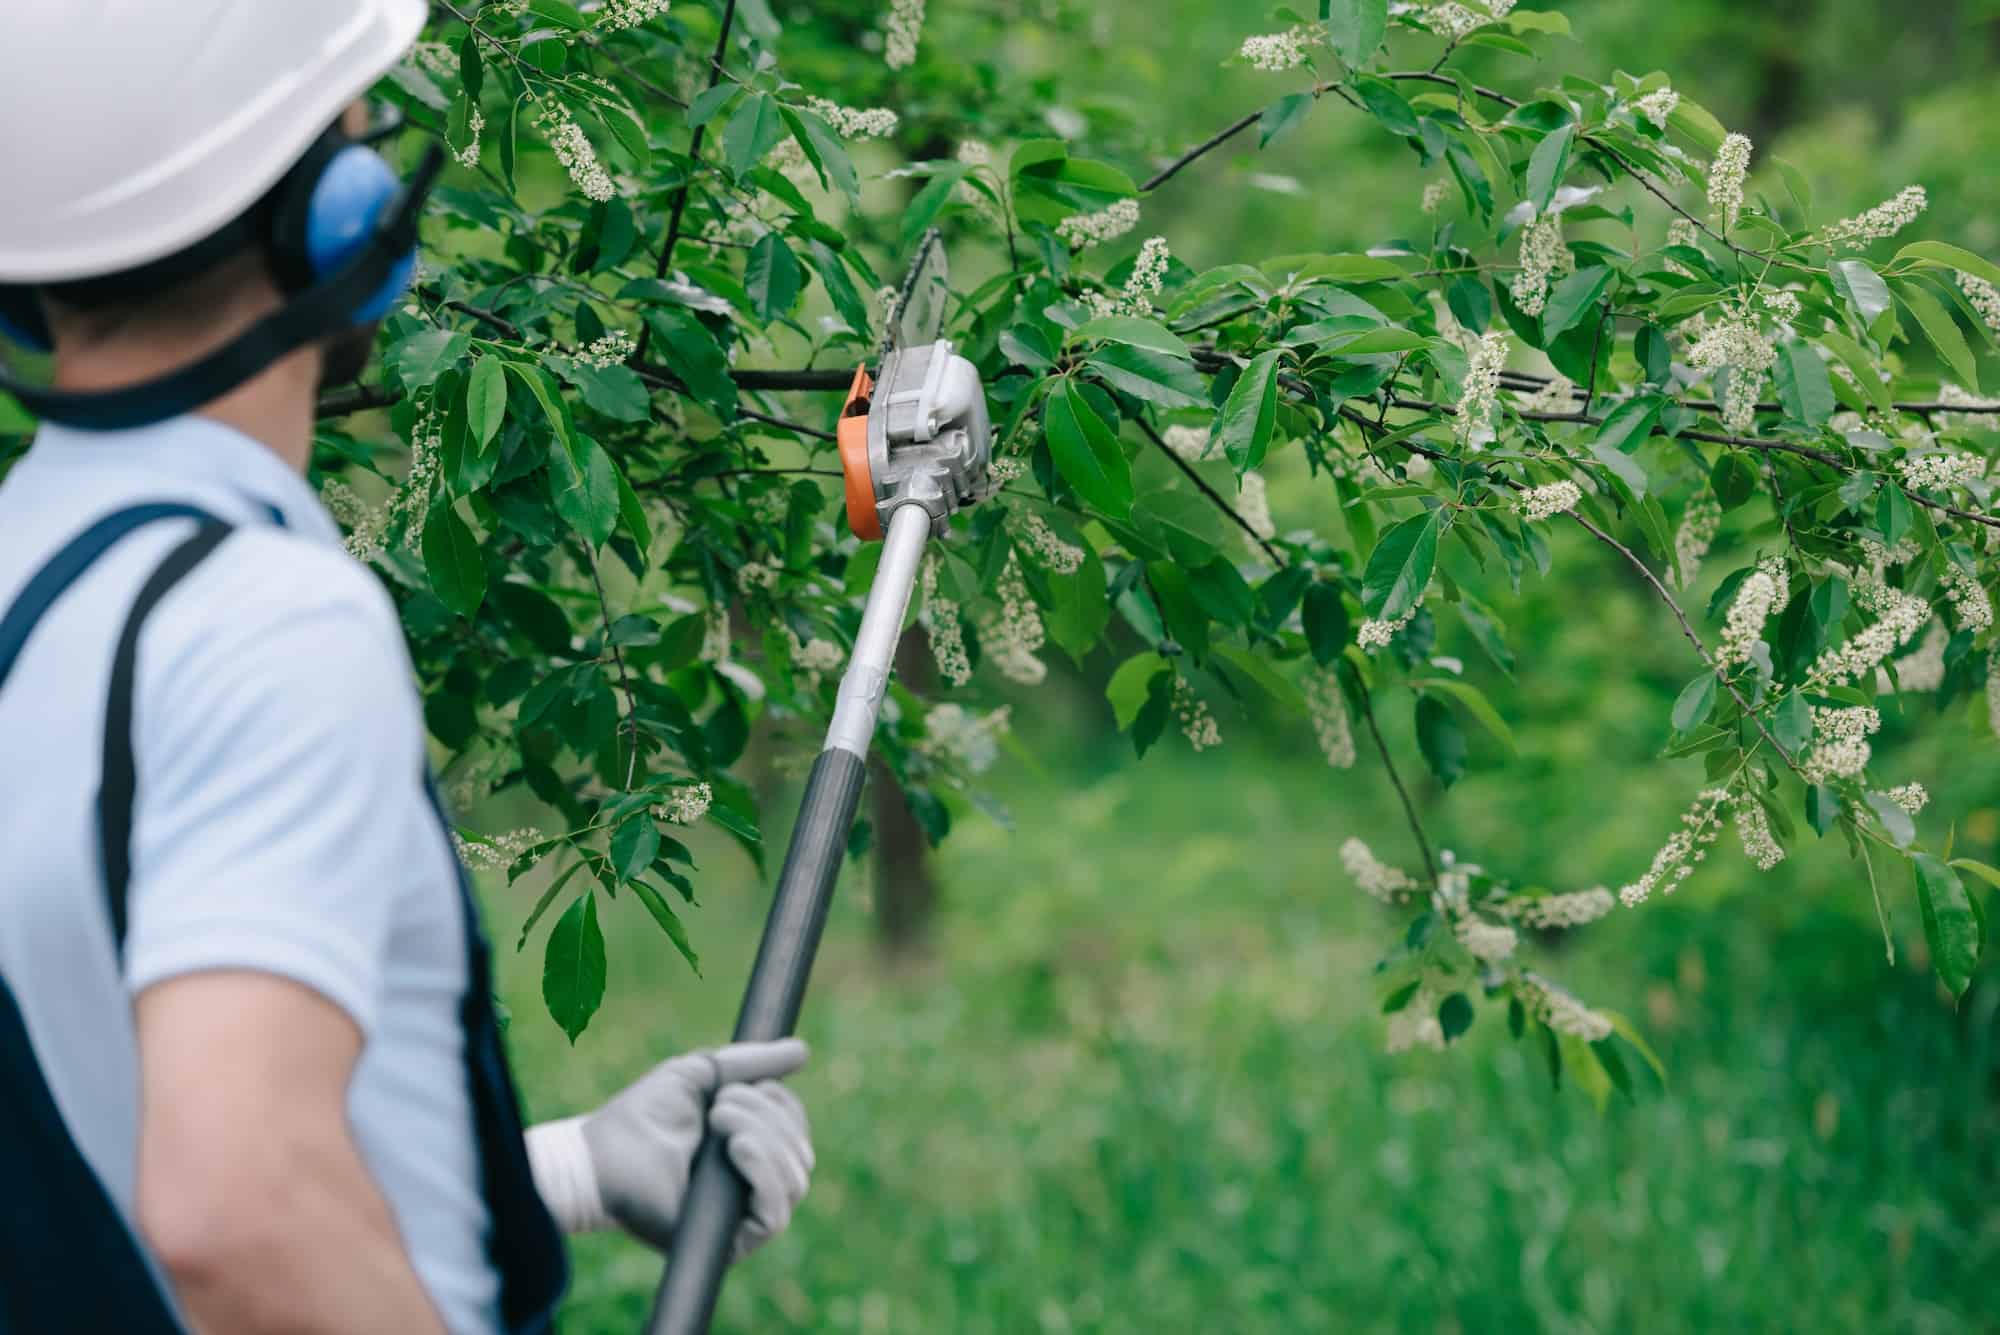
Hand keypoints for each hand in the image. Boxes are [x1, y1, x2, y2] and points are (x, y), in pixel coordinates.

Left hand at [528, 1038, 812, 1258]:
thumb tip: (803, 1050)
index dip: (781, 1103)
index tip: (738, 1087)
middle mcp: (754, 1185)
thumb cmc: (644, 1116)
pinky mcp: (734, 1243)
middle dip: (767, 1116)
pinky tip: (739, 1147)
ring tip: (719, 1120)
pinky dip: (764, 1174)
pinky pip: (775, 1214)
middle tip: (719, 1106)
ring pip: (793, 1179)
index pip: (796, 1130)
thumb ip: (751, 1064)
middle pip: (799, 1152)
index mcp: (751, 1148)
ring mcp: (745, 1217)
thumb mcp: (702, 1076)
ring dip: (764, 1138)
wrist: (603, 1156)